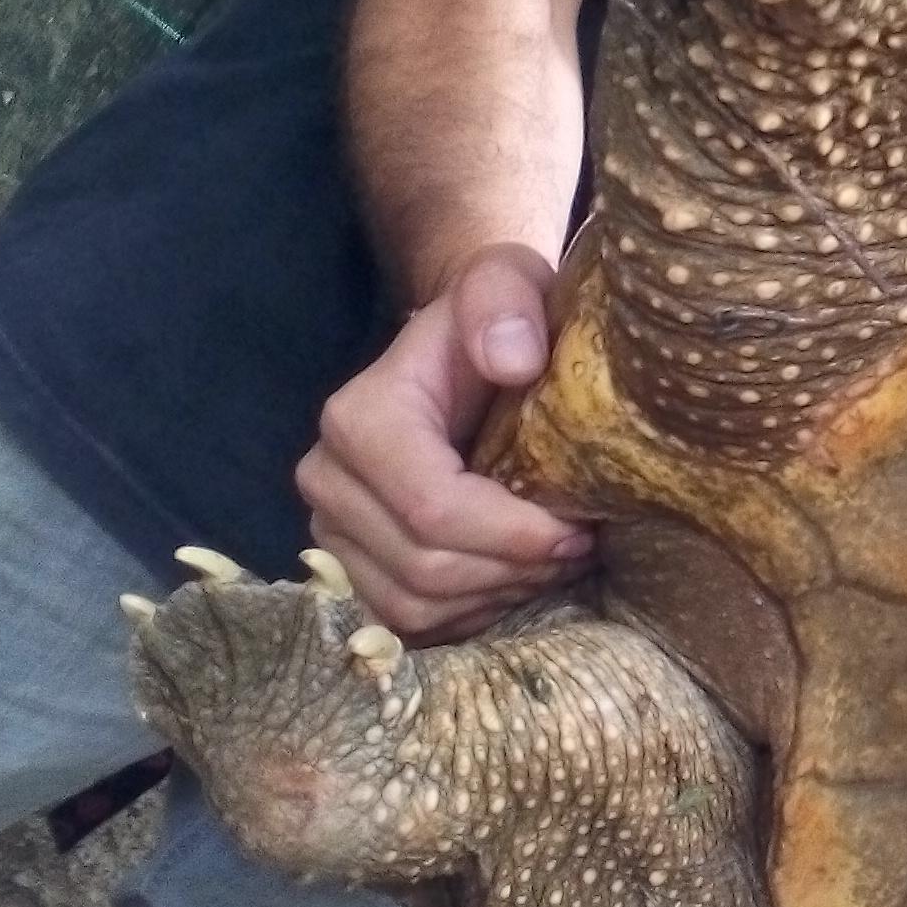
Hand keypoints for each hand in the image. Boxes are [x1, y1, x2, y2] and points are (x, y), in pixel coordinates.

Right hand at [295, 243, 592, 641]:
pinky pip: (408, 623)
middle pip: (427, 568)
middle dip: (514, 570)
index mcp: (360, 418)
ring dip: (497, 595)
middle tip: (578, 548)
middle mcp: (328, 480)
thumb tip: (513, 361)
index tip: (578, 528)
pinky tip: (514, 579)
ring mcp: (331, 532)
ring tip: (552, 563)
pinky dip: (470, 613)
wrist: (461, 356)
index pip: (433, 509)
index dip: (512, 535)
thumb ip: (507, 301)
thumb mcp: (510, 283)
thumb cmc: (497, 320)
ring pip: (416, 605)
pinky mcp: (350, 570)